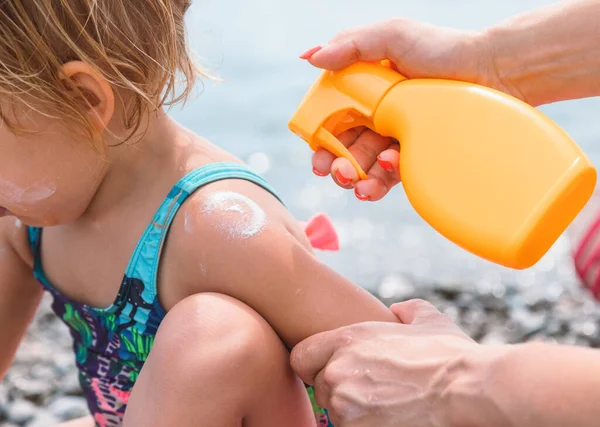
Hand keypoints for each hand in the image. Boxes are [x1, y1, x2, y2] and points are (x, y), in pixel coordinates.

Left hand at [290, 299, 479, 426]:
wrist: (466, 391)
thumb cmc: (448, 355)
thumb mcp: (427, 319)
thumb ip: (405, 310)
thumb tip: (398, 309)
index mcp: (345, 341)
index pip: (300, 357)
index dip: (315, 364)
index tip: (333, 369)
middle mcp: (337, 373)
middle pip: (320, 387)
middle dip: (341, 388)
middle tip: (373, 388)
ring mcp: (345, 408)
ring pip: (335, 412)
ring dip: (354, 410)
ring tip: (387, 404)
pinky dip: (365, 425)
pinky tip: (391, 418)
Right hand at [305, 18, 514, 200]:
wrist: (490, 71)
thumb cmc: (442, 49)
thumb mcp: (393, 35)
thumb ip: (351, 44)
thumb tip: (310, 56)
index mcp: (363, 92)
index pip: (333, 122)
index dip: (321, 142)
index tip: (317, 156)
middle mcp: (377, 117)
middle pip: (346, 150)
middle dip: (336, 167)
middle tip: (336, 173)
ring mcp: (396, 138)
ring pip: (366, 167)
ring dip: (357, 179)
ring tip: (358, 183)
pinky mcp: (416, 154)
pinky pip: (393, 174)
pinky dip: (384, 179)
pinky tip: (388, 169)